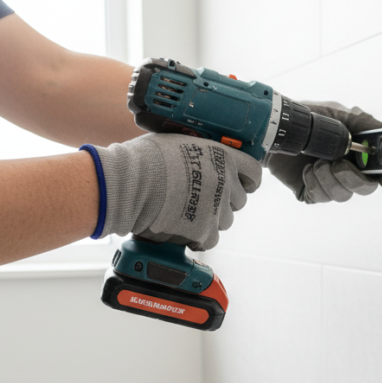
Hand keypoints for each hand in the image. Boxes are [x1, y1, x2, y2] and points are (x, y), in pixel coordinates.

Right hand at [85, 134, 261, 250]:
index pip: (254, 172)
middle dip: (224, 201)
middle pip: (240, 200)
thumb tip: (200, 158)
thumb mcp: (178, 142)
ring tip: (184, 212)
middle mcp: (225, 183)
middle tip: (200, 198)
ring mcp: (217, 209)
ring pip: (225, 221)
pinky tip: (179, 227)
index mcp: (223, 157)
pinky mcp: (204, 232)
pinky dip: (197, 237)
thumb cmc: (144, 160)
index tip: (242, 184)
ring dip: (210, 219)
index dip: (248, 180)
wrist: (128, 184)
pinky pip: (209, 240)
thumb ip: (199, 153)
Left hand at [265, 101, 381, 202]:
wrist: (277, 129)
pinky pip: (322, 196)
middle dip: (354, 179)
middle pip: (367, 188)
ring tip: (317, 161)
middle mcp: (351, 171)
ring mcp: (332, 183)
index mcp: (362, 154)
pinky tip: (308, 169)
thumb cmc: (310, 118)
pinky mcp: (314, 192)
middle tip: (338, 164)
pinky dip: (315, 182)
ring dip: (330, 178)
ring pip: (343, 195)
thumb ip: (366, 123)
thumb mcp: (341, 114)